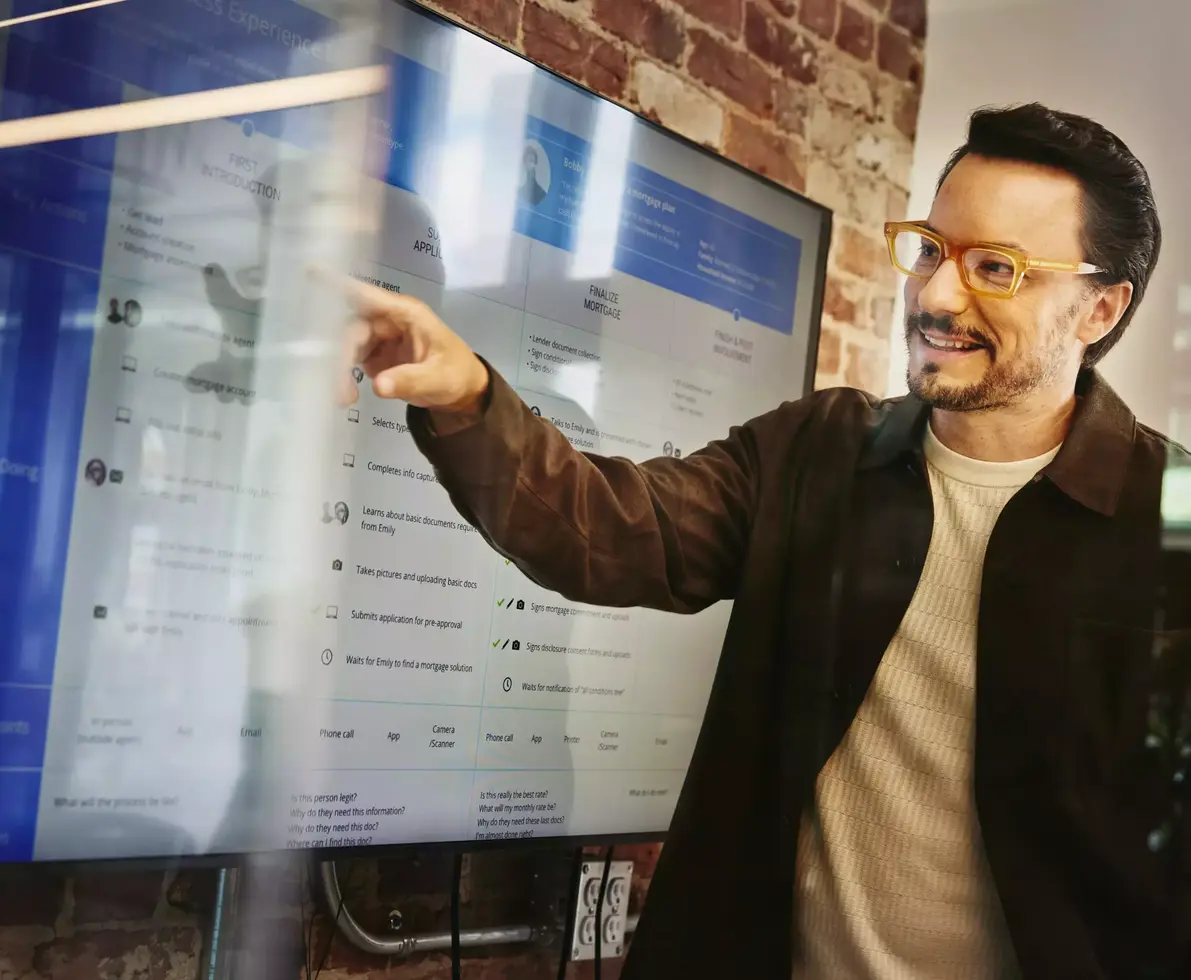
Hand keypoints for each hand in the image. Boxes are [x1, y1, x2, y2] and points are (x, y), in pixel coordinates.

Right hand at [339, 279, 488, 413]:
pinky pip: (349, 361)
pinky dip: (343, 377)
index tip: (312, 270)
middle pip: (352, 328)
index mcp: (405, 313)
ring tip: (343, 398)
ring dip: (340, 370)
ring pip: (346, 346)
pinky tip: (346, 396)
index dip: (339, 283)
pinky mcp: (372, 355)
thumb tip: (378, 386)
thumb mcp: (439, 378)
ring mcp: (377, 337)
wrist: (461, 392)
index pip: (368, 295)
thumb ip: (410, 380)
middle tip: (340, 388)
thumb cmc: (455, 373)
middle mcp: (387, 320)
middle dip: (340, 356)